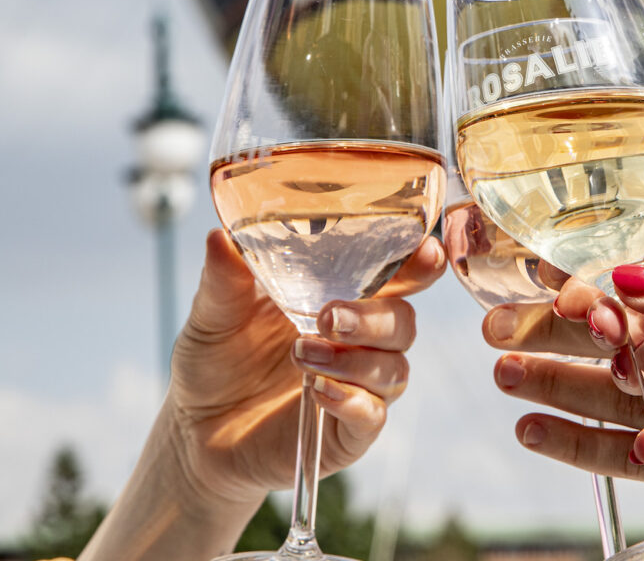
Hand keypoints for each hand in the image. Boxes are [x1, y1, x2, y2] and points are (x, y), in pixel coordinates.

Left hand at [170, 228, 446, 509]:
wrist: (193, 430)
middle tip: (330, 316)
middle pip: (404, 321)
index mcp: (345, 295)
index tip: (424, 253)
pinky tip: (320, 391)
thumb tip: (220, 237)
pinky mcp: (346, 432)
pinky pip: (372, 417)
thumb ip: (226, 277)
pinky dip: (353, 402)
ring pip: (395, 369)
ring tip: (303, 354)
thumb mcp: (215, 311)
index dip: (421, 262)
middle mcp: (362, 339)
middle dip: (376, 316)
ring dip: (356, 360)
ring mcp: (357, 386)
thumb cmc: (218, 357)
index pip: (401, 274)